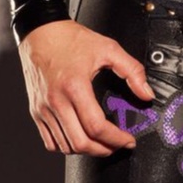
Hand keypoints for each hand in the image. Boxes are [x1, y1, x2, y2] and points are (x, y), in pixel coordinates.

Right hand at [18, 19, 156, 155]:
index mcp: (75, 86)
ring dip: (86, 150)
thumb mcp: (108, 48)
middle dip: (104, 150)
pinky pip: (50, 141)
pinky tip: (79, 139)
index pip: (96, 127)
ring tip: (101, 144)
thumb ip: (132, 71)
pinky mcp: (36, 111)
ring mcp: (43, 108)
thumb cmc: (70, 39)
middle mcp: (56, 101)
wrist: (40, 32)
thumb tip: (146, 94)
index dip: (116, 139)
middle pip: (81, 143)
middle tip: (117, 146)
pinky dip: (66, 147)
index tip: (128, 140)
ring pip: (65, 146)